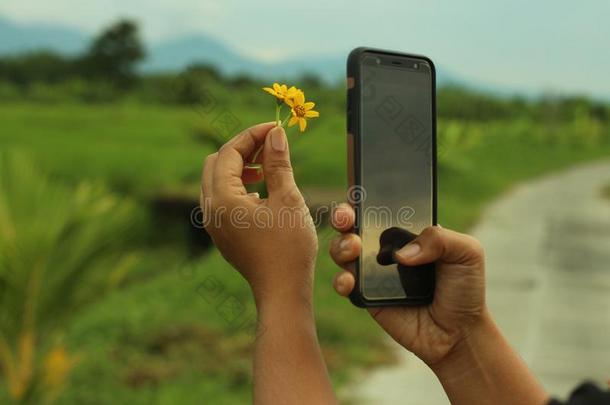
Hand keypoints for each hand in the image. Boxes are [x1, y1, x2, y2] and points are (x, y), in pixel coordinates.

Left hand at [200, 123, 317, 305]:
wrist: (282, 291)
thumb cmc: (289, 247)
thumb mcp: (287, 199)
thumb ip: (278, 163)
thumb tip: (275, 134)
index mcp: (222, 199)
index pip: (229, 152)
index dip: (252, 135)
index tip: (275, 129)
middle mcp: (210, 210)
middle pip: (215, 163)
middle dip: (242, 149)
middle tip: (270, 147)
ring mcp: (214, 224)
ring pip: (216, 181)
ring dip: (239, 168)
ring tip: (267, 169)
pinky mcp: (222, 234)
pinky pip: (221, 199)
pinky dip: (238, 186)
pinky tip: (262, 193)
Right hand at [329, 203, 486, 365]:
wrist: (458, 333)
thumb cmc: (465, 288)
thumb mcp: (466, 253)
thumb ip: (440, 239)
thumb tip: (402, 253)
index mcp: (406, 230)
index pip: (381, 207)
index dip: (364, 196)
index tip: (357, 191)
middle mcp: (384, 247)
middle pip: (353, 224)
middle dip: (343, 214)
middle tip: (346, 217)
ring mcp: (372, 271)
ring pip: (342, 249)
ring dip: (340, 244)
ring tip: (353, 248)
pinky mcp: (365, 296)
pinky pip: (343, 283)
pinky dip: (340, 279)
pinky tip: (350, 280)